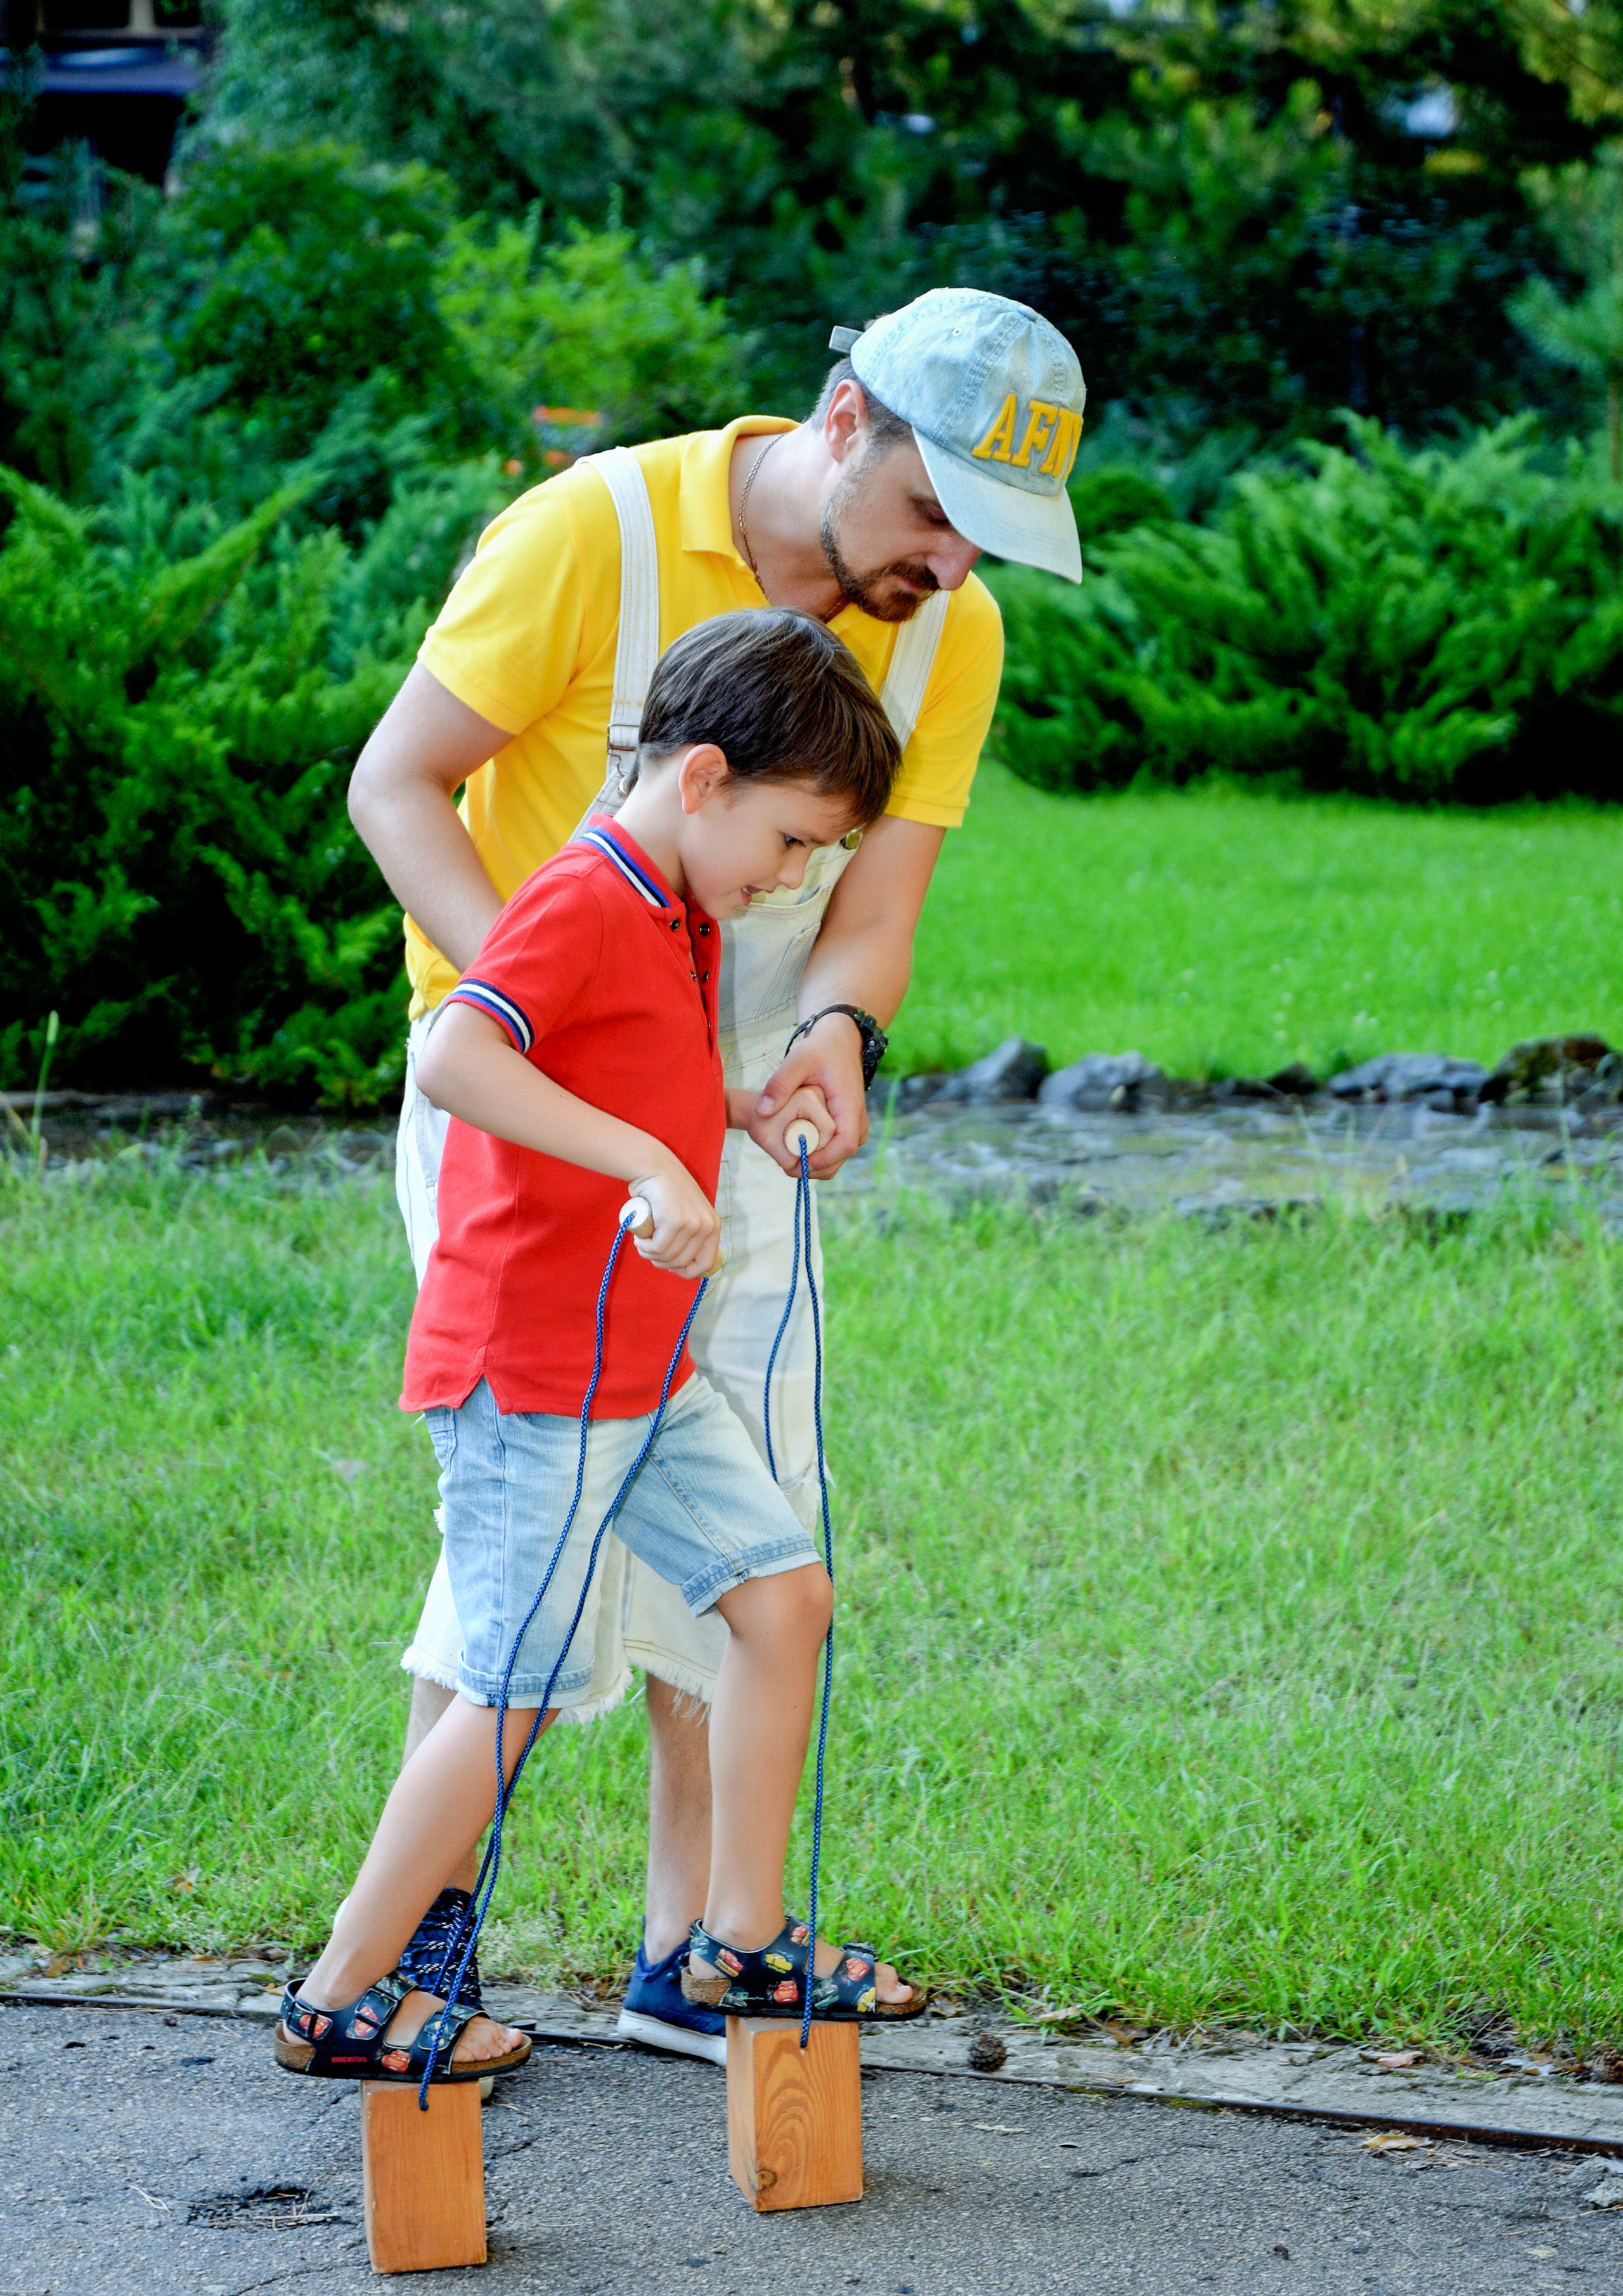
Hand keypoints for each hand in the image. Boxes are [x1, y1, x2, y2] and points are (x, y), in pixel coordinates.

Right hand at [626, 1163, 720, 1279]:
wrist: (653, 1166)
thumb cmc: (665, 1192)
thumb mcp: (687, 1214)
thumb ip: (689, 1236)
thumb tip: (679, 1266)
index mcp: (713, 1226)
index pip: (705, 1264)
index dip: (685, 1271)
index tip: (669, 1266)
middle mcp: (707, 1226)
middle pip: (682, 1263)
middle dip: (661, 1262)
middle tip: (648, 1249)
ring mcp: (692, 1223)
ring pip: (667, 1257)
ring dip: (649, 1254)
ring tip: (642, 1241)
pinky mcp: (675, 1221)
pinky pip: (657, 1248)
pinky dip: (644, 1247)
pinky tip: (639, 1238)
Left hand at [753, 1013, 867, 1178]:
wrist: (839, 1042)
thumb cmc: (821, 1049)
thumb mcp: (798, 1060)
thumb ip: (780, 1084)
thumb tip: (763, 1112)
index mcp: (849, 1106)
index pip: (846, 1144)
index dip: (825, 1159)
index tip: (801, 1162)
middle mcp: (857, 1118)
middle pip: (843, 1156)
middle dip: (817, 1167)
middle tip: (788, 1168)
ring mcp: (855, 1122)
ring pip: (841, 1155)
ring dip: (819, 1163)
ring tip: (792, 1161)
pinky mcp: (848, 1123)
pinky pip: (838, 1147)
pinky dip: (821, 1154)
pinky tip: (801, 1149)